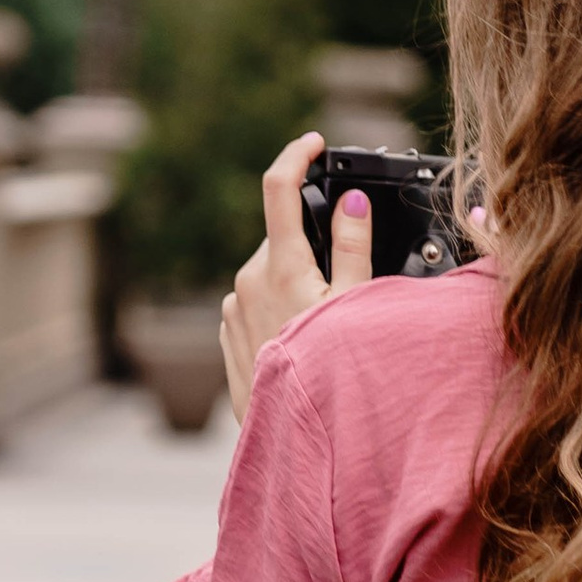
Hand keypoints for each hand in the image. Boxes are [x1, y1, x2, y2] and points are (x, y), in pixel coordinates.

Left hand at [221, 130, 371, 421]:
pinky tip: (301, 337)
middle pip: (283, 237)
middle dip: (312, 245)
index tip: (315, 143)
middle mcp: (247, 279)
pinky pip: (257, 298)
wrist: (292, 438)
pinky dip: (280, 304)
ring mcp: (233, 305)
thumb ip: (352, 248)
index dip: (298, 154)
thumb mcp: (355, 308)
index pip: (279, 188)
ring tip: (324, 322)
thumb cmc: (329, 372)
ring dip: (297, 279)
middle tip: (343, 283)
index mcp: (279, 266)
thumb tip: (352, 202)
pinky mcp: (227, 328)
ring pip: (271, 269)